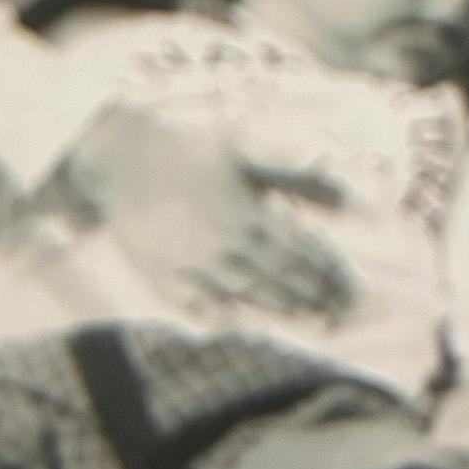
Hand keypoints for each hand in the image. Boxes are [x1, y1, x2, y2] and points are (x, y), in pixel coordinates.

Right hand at [73, 105, 354, 320]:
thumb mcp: (240, 147)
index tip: (349, 284)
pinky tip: (239, 321)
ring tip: (307, 318)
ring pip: (244, 296)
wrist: (120, 159)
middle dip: (311, 295)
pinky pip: (198, 305)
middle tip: (339, 310)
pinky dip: (221, 315)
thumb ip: (288, 166)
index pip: (296, 252)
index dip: (325, 270)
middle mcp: (221, 248)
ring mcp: (191, 268)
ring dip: (279, 309)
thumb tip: (333, 171)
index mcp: (243, 215)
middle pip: (276, 280)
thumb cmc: (186, 146)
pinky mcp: (163, 276)